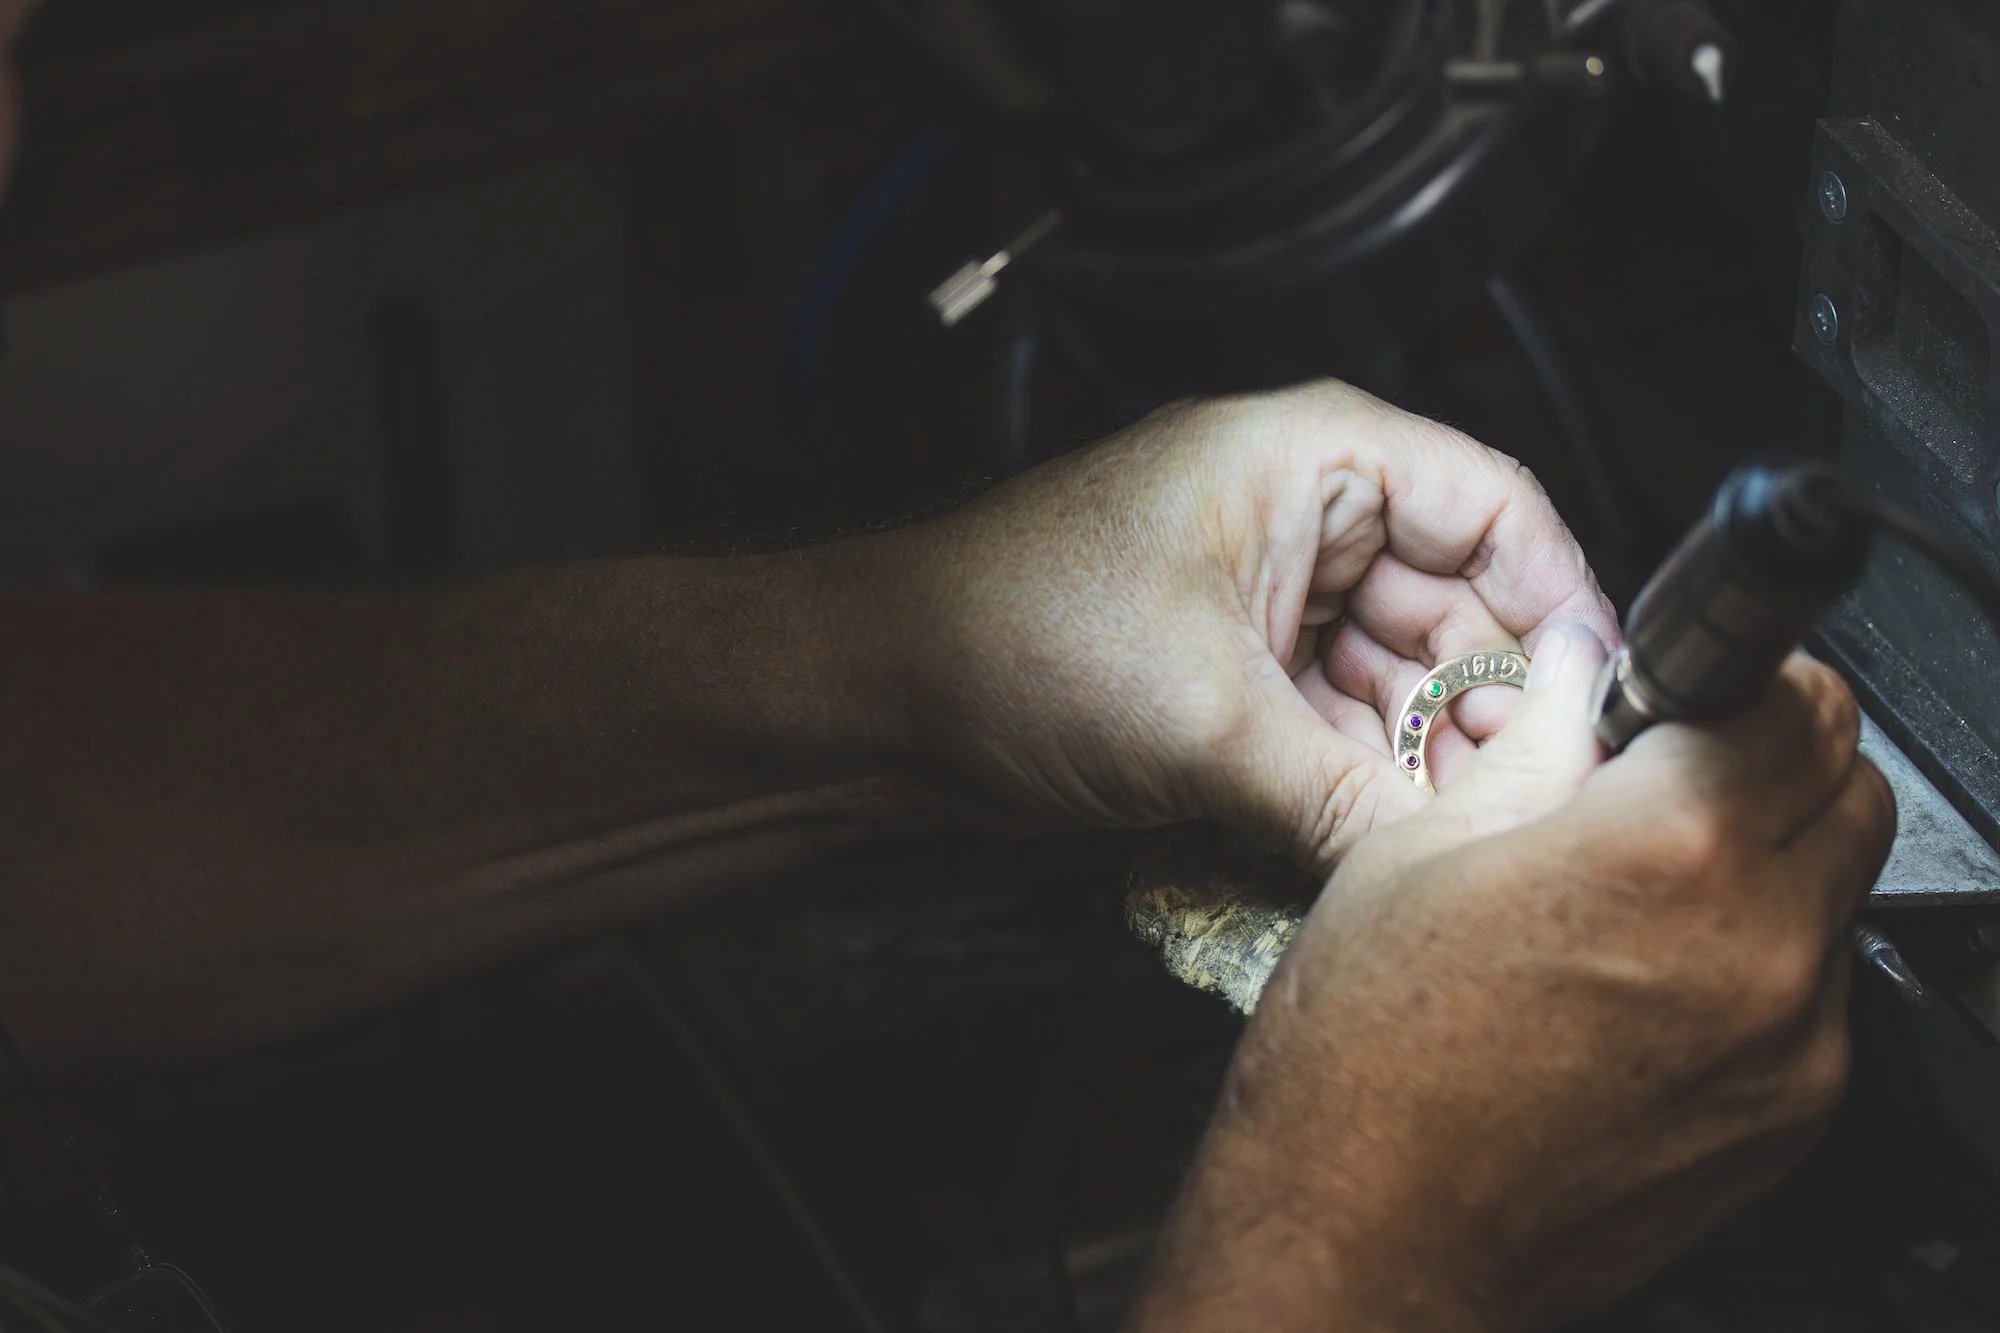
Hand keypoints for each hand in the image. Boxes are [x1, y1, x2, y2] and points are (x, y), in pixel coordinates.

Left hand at [888, 380, 1616, 871]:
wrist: (880, 694)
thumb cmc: (1006, 638)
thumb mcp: (1205, 721)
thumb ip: (1346, 798)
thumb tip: (1453, 863)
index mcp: (1308, 456)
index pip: (1494, 507)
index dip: (1560, 606)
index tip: (1599, 703)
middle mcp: (1299, 514)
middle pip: (1456, 608)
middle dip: (1487, 712)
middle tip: (1524, 811)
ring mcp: (1266, 597)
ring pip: (1398, 678)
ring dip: (1423, 762)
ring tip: (1457, 845)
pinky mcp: (1234, 671)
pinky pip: (1336, 723)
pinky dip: (1360, 780)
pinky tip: (1385, 842)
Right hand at [1128, 642, 1895, 1332]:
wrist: (1367, 1237)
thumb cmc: (1365, 1064)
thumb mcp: (1421, 850)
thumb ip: (1540, 744)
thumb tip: (1586, 671)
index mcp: (1663, 852)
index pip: (1795, 697)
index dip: (1739, 675)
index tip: (1689, 689)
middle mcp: (1756, 946)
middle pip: (1848, 782)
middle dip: (1770, 754)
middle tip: (1668, 772)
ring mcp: (1788, 1044)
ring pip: (1837, 887)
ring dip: (1767, 854)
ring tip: (1640, 887)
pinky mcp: (1790, 1116)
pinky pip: (1813, 990)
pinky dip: (1755, 956)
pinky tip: (1644, 975)